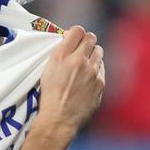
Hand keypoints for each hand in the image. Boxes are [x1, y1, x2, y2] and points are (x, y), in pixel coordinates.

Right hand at [36, 25, 104, 139]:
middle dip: (87, 41)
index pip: (77, 30)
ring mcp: (92, 72)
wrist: (59, 118)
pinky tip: (88, 77)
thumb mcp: (48, 68)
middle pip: (91, 38)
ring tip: (86, 62)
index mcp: (62, 55)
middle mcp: (79, 61)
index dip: (76, 32)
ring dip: (93, 54)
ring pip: (99, 51)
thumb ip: (60, 51)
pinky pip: (101, 68)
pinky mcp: (100, 83)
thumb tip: (69, 39)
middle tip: (82, 47)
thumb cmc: (50, 95)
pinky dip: (96, 69)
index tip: (74, 38)